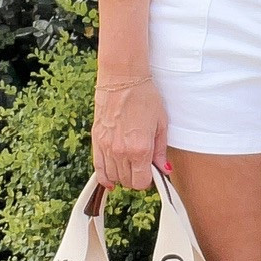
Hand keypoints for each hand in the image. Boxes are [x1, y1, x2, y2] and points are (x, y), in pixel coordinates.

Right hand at [92, 70, 171, 190]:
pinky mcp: (96, 140)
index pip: (142, 182)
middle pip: (127, 181)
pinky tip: (110, 180)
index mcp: (140, 149)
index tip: (151, 172)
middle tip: (142, 166)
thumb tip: (164, 169)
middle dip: (136, 178)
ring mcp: (106, 147)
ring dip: (122, 176)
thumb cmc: (144, 97)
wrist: (122, 78)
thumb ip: (161, 150)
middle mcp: (121, 152)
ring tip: (129, 165)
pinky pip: (98, 168)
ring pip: (113, 177)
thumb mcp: (161, 123)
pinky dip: (104, 177)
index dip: (148, 180)